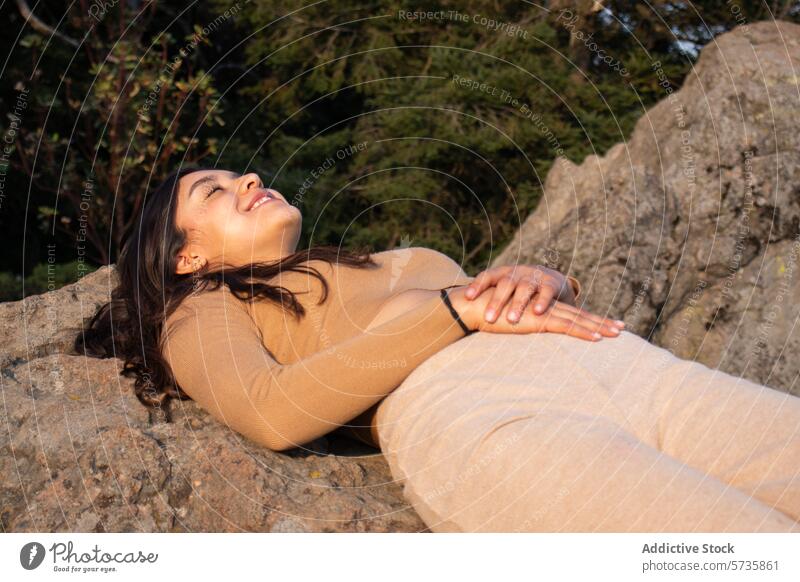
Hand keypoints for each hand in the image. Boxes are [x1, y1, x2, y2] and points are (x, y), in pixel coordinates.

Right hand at [448, 286, 623, 340]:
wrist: (475, 306)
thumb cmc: (488, 316)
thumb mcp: (508, 325)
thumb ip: (519, 328)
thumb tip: (521, 345)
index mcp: (541, 310)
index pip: (570, 315)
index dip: (589, 320)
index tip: (606, 326)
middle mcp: (546, 308)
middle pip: (579, 315)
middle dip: (602, 322)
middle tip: (623, 328)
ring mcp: (544, 313)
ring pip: (577, 320)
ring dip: (599, 327)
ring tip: (617, 333)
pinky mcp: (538, 319)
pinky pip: (566, 326)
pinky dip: (583, 332)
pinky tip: (597, 338)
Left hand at [464, 265, 585, 322]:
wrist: (552, 281)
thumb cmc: (519, 292)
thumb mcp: (504, 291)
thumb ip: (485, 300)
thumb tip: (457, 312)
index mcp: (502, 274)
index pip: (487, 276)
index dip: (477, 285)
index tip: (468, 298)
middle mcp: (517, 272)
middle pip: (505, 284)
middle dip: (496, 301)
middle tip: (488, 319)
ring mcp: (534, 276)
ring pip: (525, 288)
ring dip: (518, 303)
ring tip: (511, 320)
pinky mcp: (552, 282)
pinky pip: (546, 291)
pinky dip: (543, 301)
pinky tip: (538, 312)